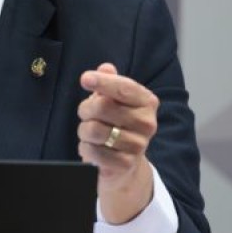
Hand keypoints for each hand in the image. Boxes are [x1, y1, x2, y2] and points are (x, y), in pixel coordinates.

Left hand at [77, 63, 158, 223]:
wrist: (126, 164)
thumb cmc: (117, 124)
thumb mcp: (114, 100)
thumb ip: (110, 82)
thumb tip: (106, 68)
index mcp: (147, 102)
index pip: (123, 87)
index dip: (102, 82)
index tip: (85, 79)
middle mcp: (147, 123)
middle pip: (102, 107)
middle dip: (86, 109)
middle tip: (87, 115)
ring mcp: (138, 145)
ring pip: (93, 129)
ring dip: (84, 130)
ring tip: (90, 133)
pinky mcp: (125, 164)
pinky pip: (92, 151)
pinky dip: (85, 148)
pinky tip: (92, 148)